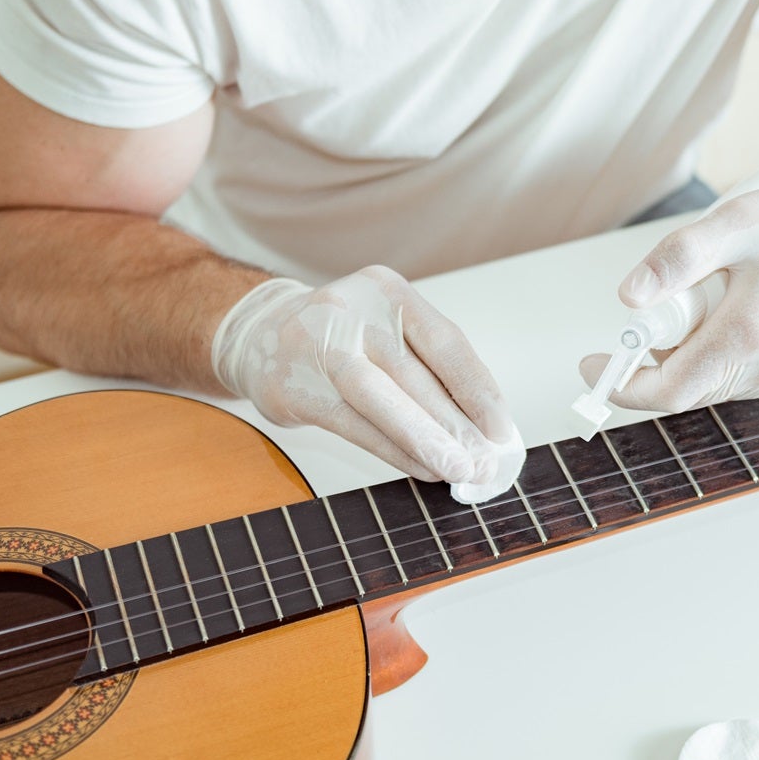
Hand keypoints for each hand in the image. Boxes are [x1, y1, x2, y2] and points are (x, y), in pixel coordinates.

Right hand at [214, 266, 516, 483]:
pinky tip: (421, 468)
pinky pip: (353, 424)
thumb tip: (481, 427)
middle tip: (486, 461)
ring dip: (426, 440)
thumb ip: (427, 365)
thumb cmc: (341, 337)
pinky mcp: (295, 387)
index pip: (445, 343)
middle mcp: (351, 311)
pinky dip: (392, 450)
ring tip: (460, 470)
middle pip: (416, 376)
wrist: (257, 333)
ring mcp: (318, 346)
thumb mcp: (385, 327)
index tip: (501, 429)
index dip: (477, 390)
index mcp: (386, 290)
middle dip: (457, 425)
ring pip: (382, 399)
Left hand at [579, 171, 758, 411]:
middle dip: (665, 353)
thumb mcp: (742, 218)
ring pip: (717, 383)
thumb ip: (679, 257)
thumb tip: (628, 297)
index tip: (595, 365)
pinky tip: (757, 309)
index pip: (669, 389)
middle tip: (672, 304)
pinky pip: (747, 379)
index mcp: (755, 333)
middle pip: (689, 387)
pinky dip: (732, 352)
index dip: (622, 383)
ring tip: (731, 292)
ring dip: (701, 349)